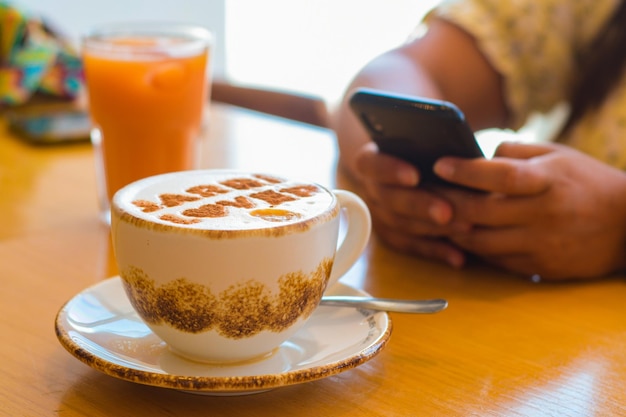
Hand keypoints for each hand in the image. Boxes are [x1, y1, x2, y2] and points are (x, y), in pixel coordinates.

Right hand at [354, 142, 470, 267]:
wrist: (404, 163)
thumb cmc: (420, 146)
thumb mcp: (422, 138)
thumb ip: (431, 143)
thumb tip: (458, 154)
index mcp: (372, 159)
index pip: (371, 164)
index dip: (390, 170)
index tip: (414, 175)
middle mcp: (372, 189)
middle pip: (389, 200)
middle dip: (420, 206)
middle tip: (447, 212)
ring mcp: (380, 214)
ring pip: (401, 225)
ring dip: (432, 229)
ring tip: (465, 228)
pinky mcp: (393, 235)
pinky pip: (412, 246)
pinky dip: (435, 251)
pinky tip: (459, 257)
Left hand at [433, 141, 625, 278]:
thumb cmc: (587, 182)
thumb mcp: (558, 155)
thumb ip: (516, 151)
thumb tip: (477, 156)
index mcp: (549, 181)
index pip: (500, 176)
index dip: (466, 171)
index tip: (439, 164)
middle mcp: (544, 215)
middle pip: (482, 212)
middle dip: (447, 203)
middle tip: (424, 194)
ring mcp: (542, 245)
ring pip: (482, 242)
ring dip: (453, 230)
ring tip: (434, 217)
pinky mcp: (540, 268)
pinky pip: (496, 261)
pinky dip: (474, 250)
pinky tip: (460, 237)